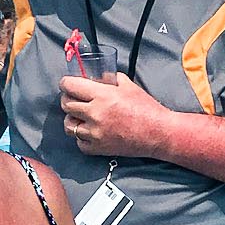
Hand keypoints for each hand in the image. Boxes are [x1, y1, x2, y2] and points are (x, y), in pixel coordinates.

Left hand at [59, 74, 176, 157]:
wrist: (158, 133)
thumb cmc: (146, 109)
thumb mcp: (129, 86)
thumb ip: (111, 79)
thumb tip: (99, 76)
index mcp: (102, 95)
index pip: (70, 86)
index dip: (65, 83)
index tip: (67, 84)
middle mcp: (95, 114)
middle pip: (66, 105)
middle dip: (67, 99)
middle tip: (73, 98)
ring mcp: (95, 133)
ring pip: (69, 126)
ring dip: (72, 119)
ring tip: (80, 117)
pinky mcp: (99, 148)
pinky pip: (79, 142)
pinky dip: (82, 137)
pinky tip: (90, 132)